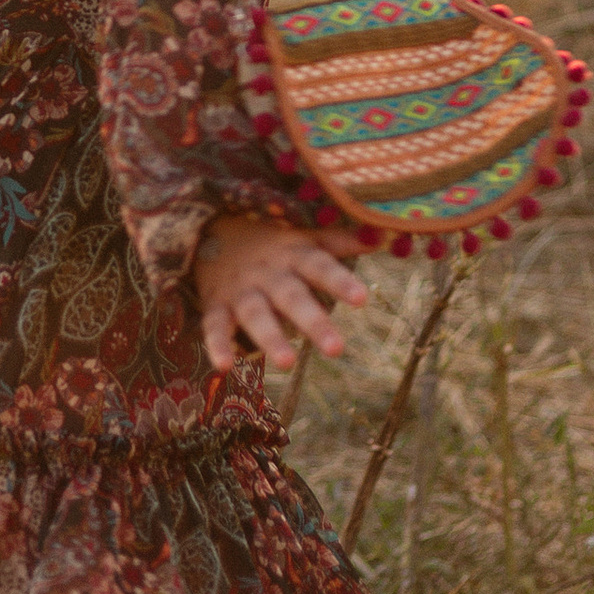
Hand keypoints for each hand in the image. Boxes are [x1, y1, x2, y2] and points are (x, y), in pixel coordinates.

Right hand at [193, 216, 369, 374]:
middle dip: (313, 322)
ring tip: (288, 364)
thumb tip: (384, 236)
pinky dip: (217, 344)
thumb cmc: (270, 240)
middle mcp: (269, 273)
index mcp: (293, 254)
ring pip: (256, 314)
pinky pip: (214, 325)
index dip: (340, 281)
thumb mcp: (302, 237)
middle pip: (292, 297)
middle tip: (336, 350)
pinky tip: (224, 366)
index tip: (362, 299)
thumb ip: (339, 241)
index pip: (320, 267)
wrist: (210, 227)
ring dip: (270, 338)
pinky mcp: (217, 304)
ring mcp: (241, 289)